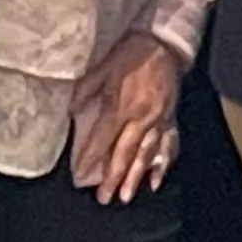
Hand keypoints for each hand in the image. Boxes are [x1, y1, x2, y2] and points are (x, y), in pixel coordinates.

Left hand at [69, 31, 183, 202]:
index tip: (81, 176)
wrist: (164, 43)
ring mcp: (159, 120)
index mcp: (122, 106)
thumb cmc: (131, 53)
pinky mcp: (171, 118)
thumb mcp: (102, 67)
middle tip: (105, 198)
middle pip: (125, 153)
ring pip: (147, 154)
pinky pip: (169, 144)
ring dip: (135, 176)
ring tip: (127, 195)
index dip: (91, 158)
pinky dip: (164, 164)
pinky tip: (157, 180)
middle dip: (113, 177)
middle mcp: (141, 118)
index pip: (103, 139)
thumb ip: (86, 91)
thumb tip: (70, 112)